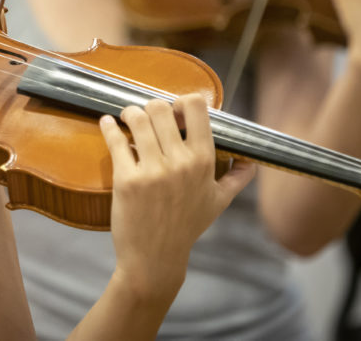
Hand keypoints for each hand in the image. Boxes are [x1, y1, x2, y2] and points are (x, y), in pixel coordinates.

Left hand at [99, 94, 254, 296]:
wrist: (156, 258)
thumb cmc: (187, 228)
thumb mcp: (219, 202)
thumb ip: (237, 178)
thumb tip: (252, 161)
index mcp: (203, 161)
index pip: (196, 107)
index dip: (182, 102)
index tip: (173, 111)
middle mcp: (180, 162)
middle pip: (160, 108)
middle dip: (150, 107)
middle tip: (144, 115)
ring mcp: (152, 170)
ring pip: (137, 119)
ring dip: (129, 113)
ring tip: (126, 118)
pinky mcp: (126, 179)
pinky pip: (115, 140)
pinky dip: (108, 126)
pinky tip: (107, 123)